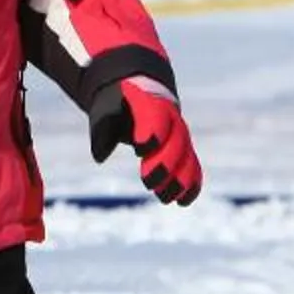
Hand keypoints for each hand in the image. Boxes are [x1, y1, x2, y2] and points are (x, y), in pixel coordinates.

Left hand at [89, 76, 200, 204]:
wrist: (142, 92)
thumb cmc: (120, 102)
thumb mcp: (106, 107)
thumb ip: (102, 126)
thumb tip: (100, 156)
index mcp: (151, 102)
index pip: (156, 116)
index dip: (153, 132)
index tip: (141, 149)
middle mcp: (171, 118)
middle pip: (177, 141)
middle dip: (166, 163)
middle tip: (149, 182)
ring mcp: (180, 135)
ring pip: (188, 157)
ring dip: (180, 179)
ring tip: (165, 198)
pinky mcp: (184, 150)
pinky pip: (193, 167)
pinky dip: (191, 184)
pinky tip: (182, 201)